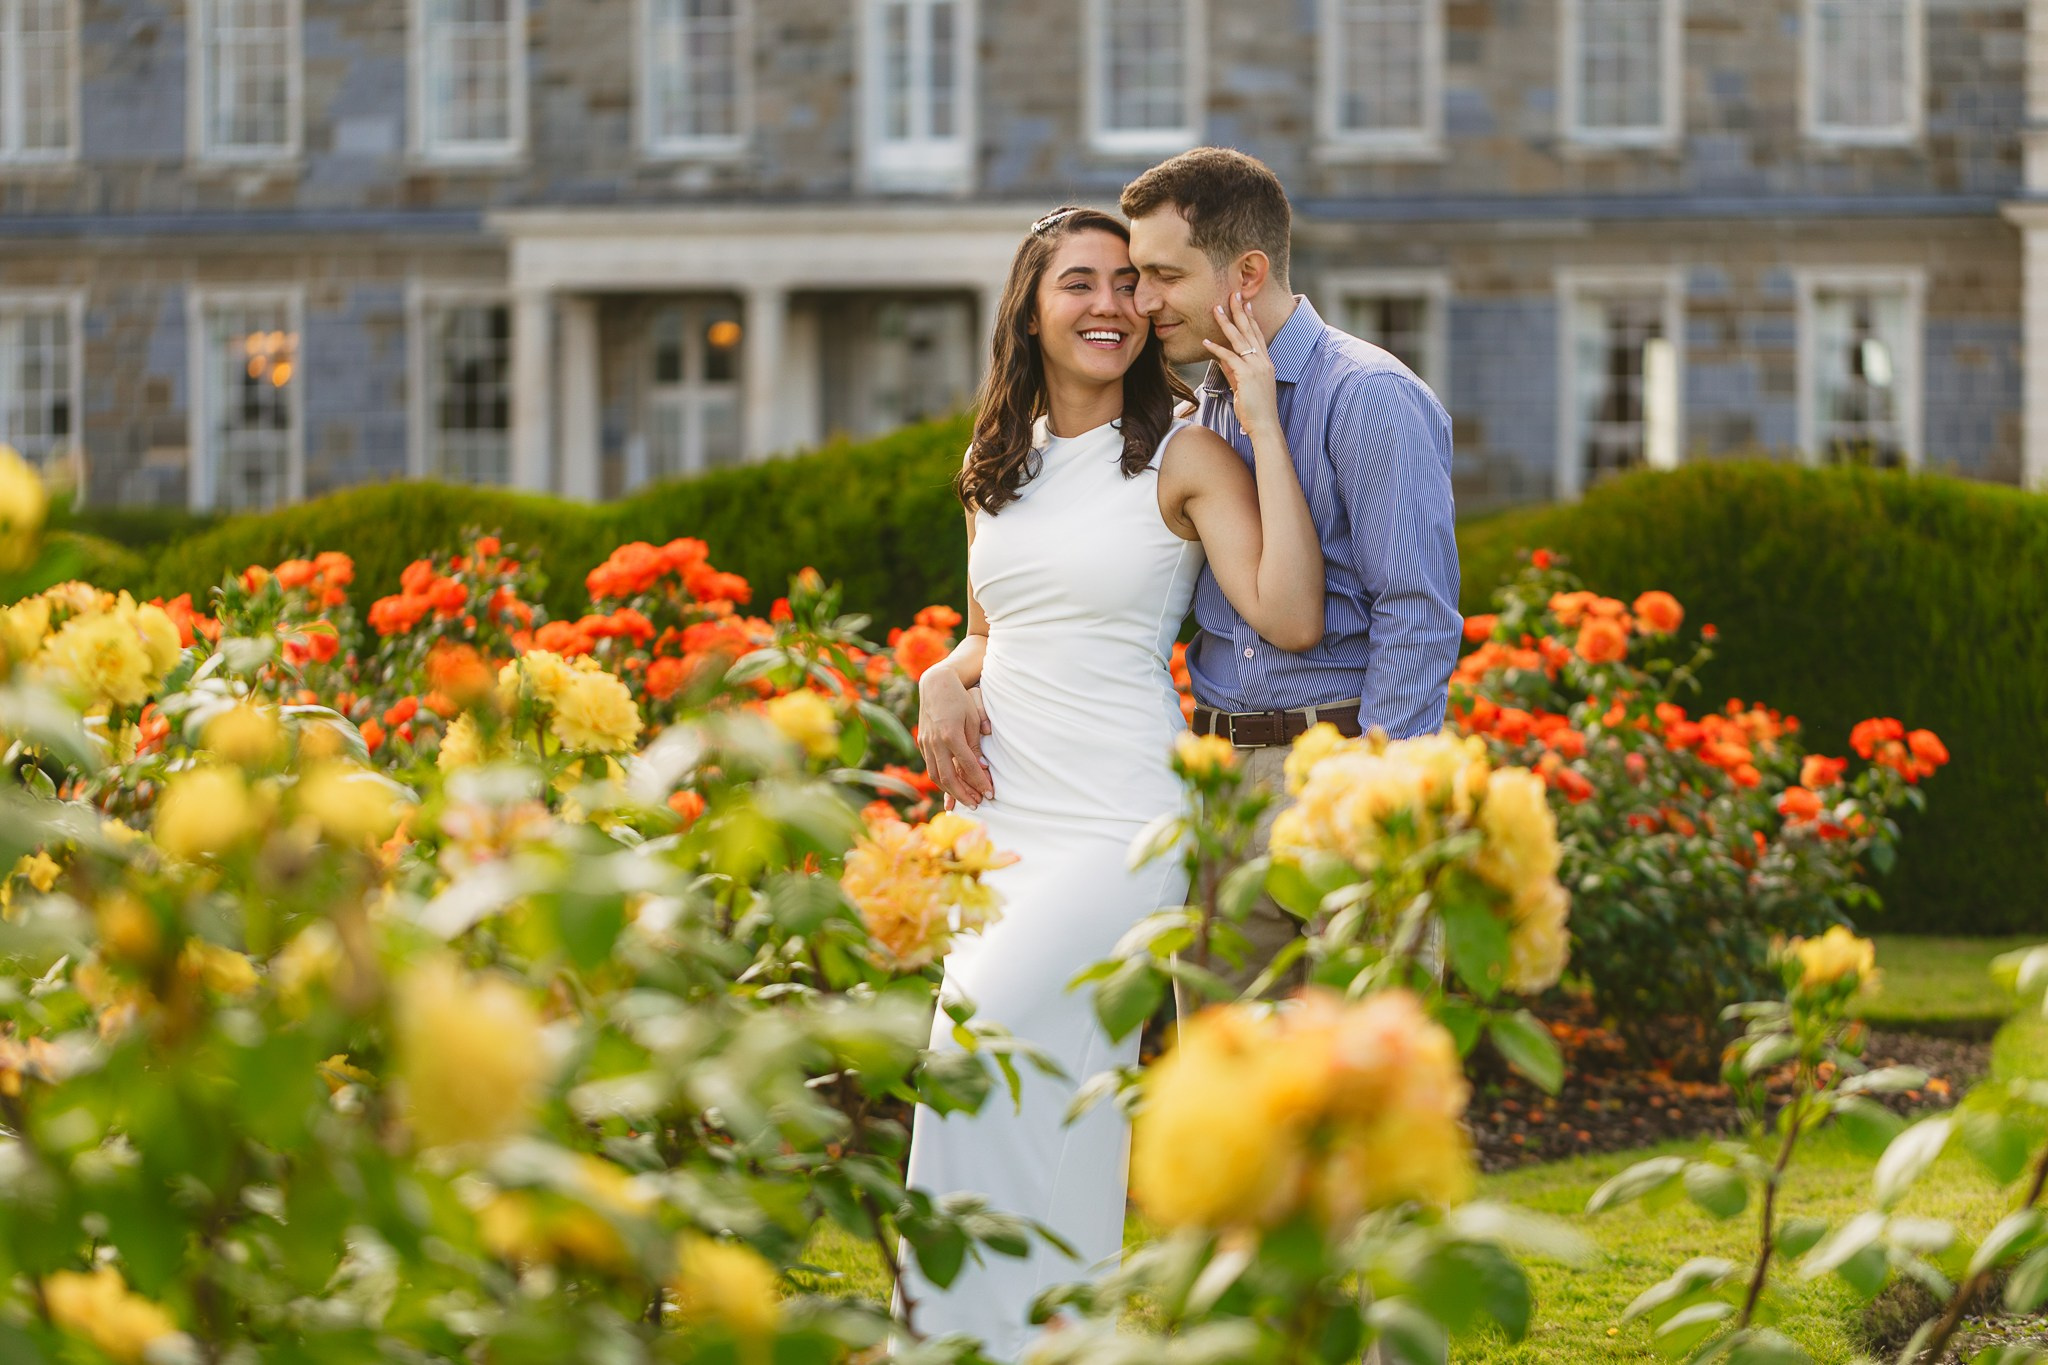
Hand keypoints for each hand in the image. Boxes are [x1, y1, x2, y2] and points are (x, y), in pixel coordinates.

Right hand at [917, 669, 993, 807]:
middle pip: (948, 778)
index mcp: (951, 735)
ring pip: (935, 776)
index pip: (968, 766)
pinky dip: (941, 779)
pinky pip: (930, 767)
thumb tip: (982, 767)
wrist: (935, 684)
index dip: (980, 782)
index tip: (990, 793)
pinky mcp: (921, 743)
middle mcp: (935, 742)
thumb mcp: (972, 719)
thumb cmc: (959, 699)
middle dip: (963, 795)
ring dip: (950, 791)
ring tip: (965, 799)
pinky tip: (951, 785)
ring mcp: (926, 743)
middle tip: (976, 804)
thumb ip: (975, 745)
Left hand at [1201, 292, 1278, 437]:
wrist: (1265, 425)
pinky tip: (1205, 341)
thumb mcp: (1243, 386)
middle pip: (1250, 330)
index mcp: (1266, 362)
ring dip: (1226, 323)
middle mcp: (1263, 361)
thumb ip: (1233, 371)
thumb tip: (1220, 358)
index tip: (1245, 303)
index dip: (1250, 318)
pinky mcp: (1247, 375)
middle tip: (1233, 294)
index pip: (1257, 335)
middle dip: (1240, 311)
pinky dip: (1217, 349)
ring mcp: (1257, 367)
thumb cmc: (1255, 409)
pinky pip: (1230, 357)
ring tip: (1215, 309)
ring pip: (1240, 339)